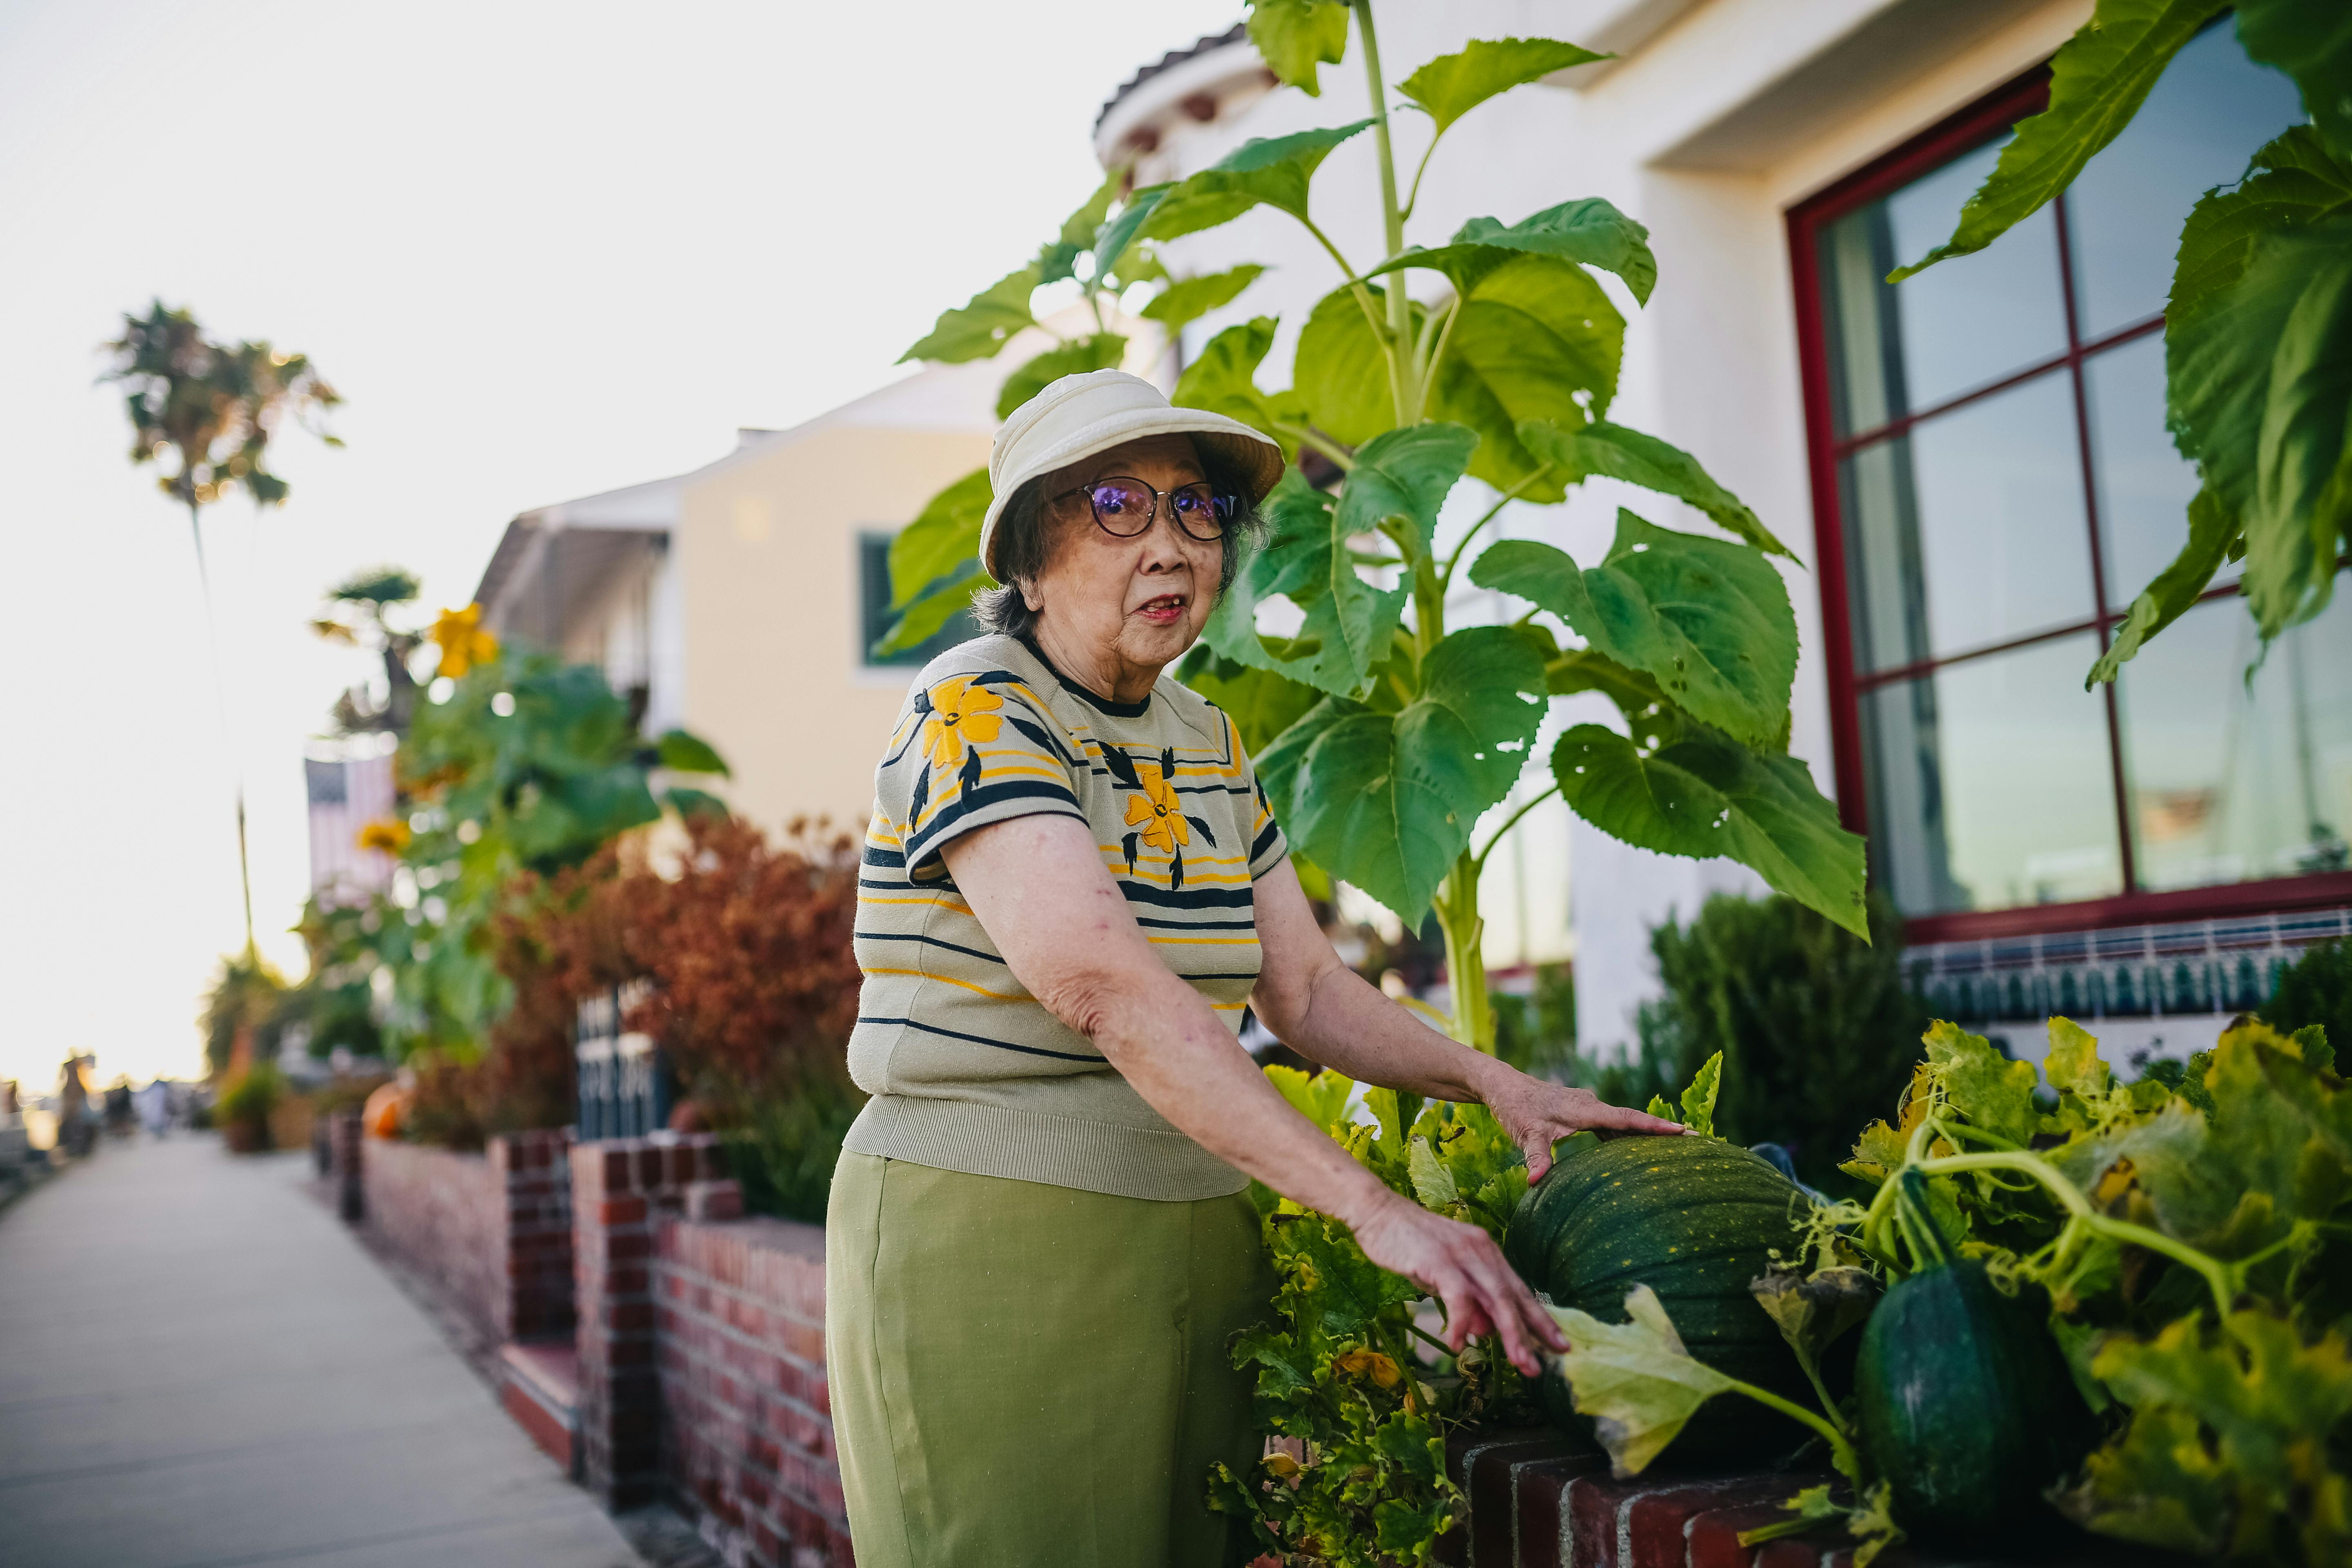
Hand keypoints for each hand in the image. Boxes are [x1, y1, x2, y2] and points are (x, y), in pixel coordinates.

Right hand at [1346, 1190, 1564, 1375]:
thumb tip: (1486, 1331)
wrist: (1378, 1212)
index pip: (1519, 1290)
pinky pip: (1459, 1297)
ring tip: (1520, 1363)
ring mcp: (1462, 1254)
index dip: (1540, 1319)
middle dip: (1532, 1333)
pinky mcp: (1439, 1259)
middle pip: (1514, 1297)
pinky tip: (1458, 1345)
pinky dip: (1462, 1323)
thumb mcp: (1444, 1276)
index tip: (1559, 1345)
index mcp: (1487, 1252)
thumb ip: (1468, 1300)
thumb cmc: (1409, 1244)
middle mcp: (1482, 1250)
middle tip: (1542, 1366)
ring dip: (1511, 1334)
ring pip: (1497, 1298)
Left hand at [1479, 1067, 1684, 1183]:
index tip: (1682, 1131)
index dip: (1653, 1127)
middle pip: (1632, 1120)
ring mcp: (1588, 1108)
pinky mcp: (1583, 1113)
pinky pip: (1611, 1125)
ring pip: (1623, 1122)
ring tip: (1678, 1146)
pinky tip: (1638, 1149)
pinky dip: (1627, 1134)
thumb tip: (1535, 1183)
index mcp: (1585, 1109)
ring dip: (1646, 1133)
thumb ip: (1535, 1157)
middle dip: (1662, 1130)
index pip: (1626, 1119)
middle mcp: (1592, 1105)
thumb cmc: (1515, 1108)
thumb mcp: (1525, 1134)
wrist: (1503, 1087)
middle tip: (1696, 1140)